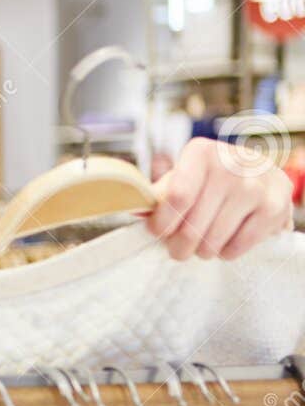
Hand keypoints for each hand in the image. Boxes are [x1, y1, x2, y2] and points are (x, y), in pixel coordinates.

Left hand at [145, 136, 294, 259]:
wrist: (262, 176)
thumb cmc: (211, 180)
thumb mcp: (184, 176)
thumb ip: (159, 193)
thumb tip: (132, 207)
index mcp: (201, 152)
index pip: (176, 197)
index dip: (162, 223)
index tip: (157, 232)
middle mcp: (232, 165)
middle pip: (192, 226)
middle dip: (179, 245)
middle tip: (179, 247)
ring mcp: (256, 186)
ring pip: (212, 241)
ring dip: (201, 251)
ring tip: (202, 243)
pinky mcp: (274, 208)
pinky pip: (236, 248)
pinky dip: (224, 253)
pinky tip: (224, 242)